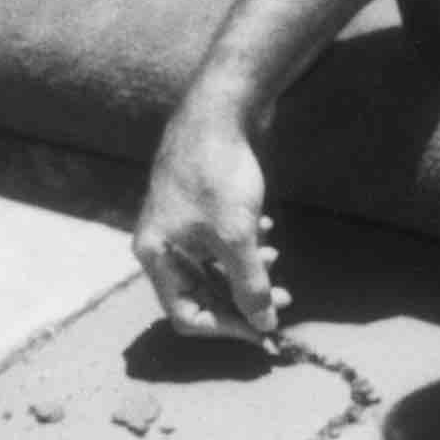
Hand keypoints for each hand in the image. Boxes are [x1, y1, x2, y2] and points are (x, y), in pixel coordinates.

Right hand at [132, 94, 282, 341]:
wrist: (221, 109)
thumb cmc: (218, 172)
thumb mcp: (237, 236)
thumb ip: (249, 284)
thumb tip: (264, 326)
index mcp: (156, 254)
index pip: (185, 314)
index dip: (226, 327)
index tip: (264, 330)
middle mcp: (161, 243)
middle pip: (201, 293)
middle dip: (242, 298)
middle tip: (282, 299)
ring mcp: (179, 224)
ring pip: (213, 267)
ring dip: (247, 271)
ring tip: (274, 258)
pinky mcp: (199, 206)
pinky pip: (220, 242)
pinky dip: (245, 245)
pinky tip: (267, 231)